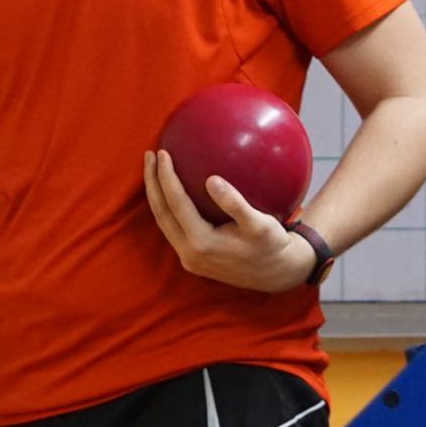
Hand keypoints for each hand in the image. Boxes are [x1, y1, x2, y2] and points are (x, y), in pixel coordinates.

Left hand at [144, 149, 317, 292]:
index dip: (166, 177)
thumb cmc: (271, 246)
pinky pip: (173, 227)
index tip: (162, 152)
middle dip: (152, 182)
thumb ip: (235, 203)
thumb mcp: (260, 224)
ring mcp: (188, 258)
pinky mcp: (192, 258)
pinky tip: (171, 188)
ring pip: (163, 221)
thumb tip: (211, 180)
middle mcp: (189, 253)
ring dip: (156, 194)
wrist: (276, 274)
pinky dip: (168, 205)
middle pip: (161, 212)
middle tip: (149, 154)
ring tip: (154, 167)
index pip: (176, 204)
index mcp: (202, 243)